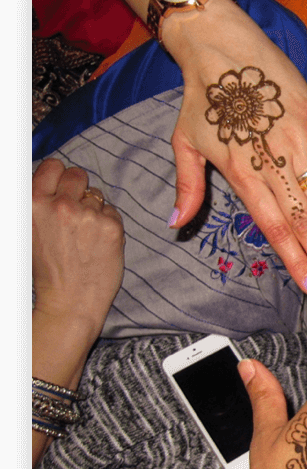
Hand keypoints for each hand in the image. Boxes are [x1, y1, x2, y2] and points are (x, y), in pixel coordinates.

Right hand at [31, 159, 124, 342]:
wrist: (69, 302)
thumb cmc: (48, 270)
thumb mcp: (30, 231)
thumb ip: (41, 204)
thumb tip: (52, 183)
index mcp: (33, 203)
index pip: (52, 166)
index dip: (59, 176)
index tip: (62, 188)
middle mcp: (60, 205)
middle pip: (78, 174)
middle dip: (79, 188)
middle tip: (77, 210)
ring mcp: (88, 215)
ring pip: (98, 195)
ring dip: (94, 209)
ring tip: (86, 234)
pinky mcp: (112, 227)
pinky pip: (113, 212)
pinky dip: (109, 224)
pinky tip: (98, 243)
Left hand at [165, 0, 306, 299]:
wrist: (223, 44)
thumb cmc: (204, 96)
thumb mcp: (185, 141)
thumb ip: (188, 186)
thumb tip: (176, 223)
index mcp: (240, 170)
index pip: (274, 226)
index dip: (295, 260)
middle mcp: (272, 159)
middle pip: (304, 221)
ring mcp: (297, 140)